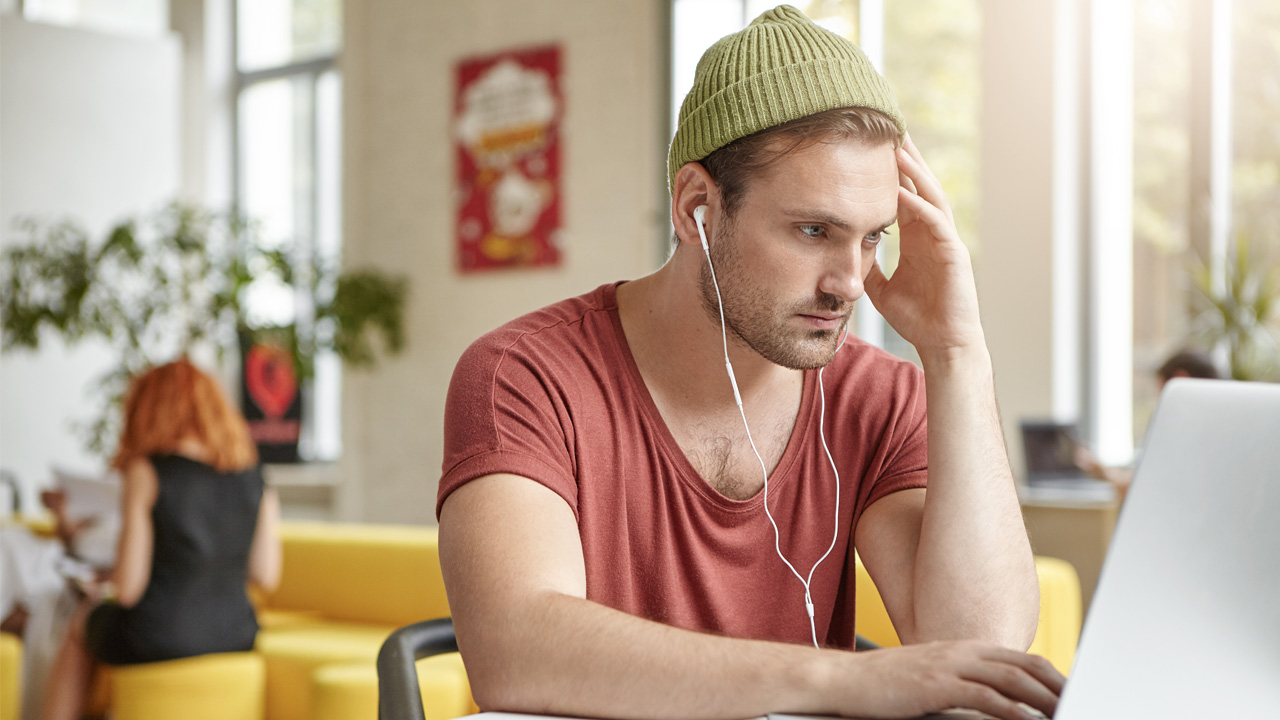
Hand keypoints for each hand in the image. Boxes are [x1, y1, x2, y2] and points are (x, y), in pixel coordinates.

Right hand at [842, 640, 1064, 719]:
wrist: (846, 679)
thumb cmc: (889, 684)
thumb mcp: (935, 679)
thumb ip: (967, 685)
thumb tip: (998, 705)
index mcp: (967, 649)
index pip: (1023, 660)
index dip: (1054, 678)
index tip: (1073, 697)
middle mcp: (964, 651)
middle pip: (1026, 666)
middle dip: (1059, 689)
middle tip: (1082, 704)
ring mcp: (951, 665)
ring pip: (1012, 679)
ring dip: (1045, 700)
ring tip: (1065, 713)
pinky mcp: (937, 684)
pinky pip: (985, 697)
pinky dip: (1012, 711)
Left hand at [864, 135, 984, 361]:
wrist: (943, 344)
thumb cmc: (919, 318)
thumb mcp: (881, 288)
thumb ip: (869, 267)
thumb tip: (846, 255)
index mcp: (918, 237)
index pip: (903, 193)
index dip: (890, 171)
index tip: (872, 147)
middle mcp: (933, 232)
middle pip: (919, 184)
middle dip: (906, 157)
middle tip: (889, 127)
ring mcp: (946, 240)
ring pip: (930, 195)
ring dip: (914, 171)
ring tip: (897, 146)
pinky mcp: (954, 254)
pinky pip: (936, 223)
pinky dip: (919, 205)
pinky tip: (904, 191)